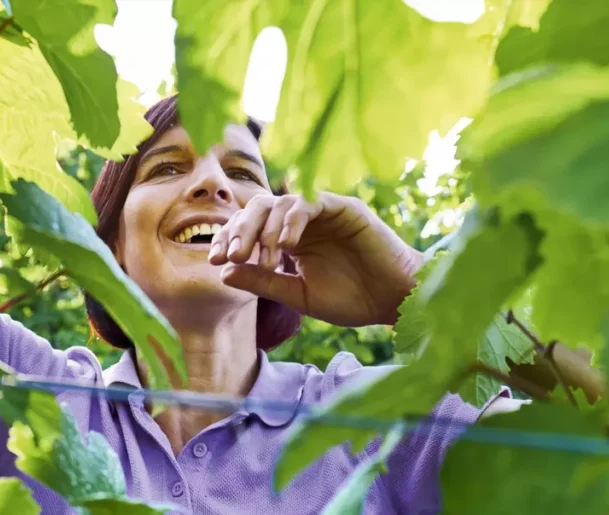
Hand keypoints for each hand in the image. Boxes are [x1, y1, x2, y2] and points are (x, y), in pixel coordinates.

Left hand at [208, 192, 424, 326]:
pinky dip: (292, 220)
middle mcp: (302, 220)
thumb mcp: (298, 295)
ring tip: (261, 256)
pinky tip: (286, 245)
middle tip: (230, 254)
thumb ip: (263, 282)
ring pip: (280, 202)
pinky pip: (309, 201)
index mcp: (290, 238)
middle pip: (258, 207)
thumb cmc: (352, 299)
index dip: (229, 238)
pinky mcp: (343, 207)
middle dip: (239, 229)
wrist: (393, 301)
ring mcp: (322, 211)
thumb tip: (224, 272)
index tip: (215, 260)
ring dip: (264, 229)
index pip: (250, 226)